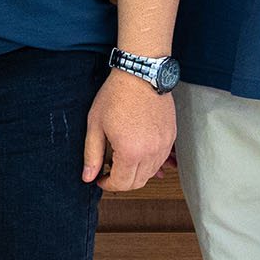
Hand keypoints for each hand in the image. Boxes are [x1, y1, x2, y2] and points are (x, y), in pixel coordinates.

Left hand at [83, 71, 173, 190]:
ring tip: (122, 160)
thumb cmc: (116, 95)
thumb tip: (88, 177)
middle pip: (137, 182)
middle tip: (109, 171)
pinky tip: (137, 151)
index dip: (107, 184)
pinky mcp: (171, 136)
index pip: (121, 184)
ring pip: (151, 173)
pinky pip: (161, 159)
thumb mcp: (96, 125)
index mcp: (130, 152)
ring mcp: (164, 145)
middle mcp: (151, 152)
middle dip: (121, 182)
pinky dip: (149, 162)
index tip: (100, 178)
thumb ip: (92, 154)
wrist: (140, 74)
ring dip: (136, 173)